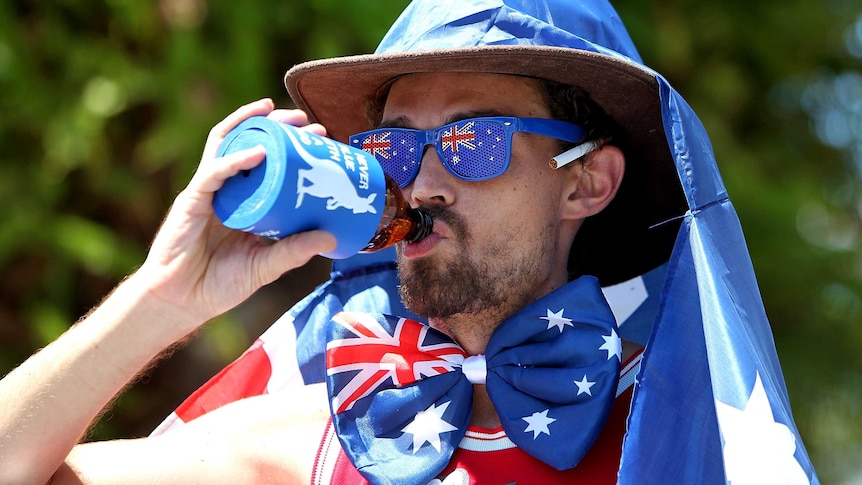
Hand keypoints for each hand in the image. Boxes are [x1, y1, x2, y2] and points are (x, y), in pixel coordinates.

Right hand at [136, 99, 335, 328]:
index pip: (266, 162)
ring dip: (249, 124)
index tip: (320, 138)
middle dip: (274, 124)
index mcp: (244, 200)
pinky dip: (235, 160)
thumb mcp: (266, 266)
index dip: (290, 145)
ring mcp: (207, 191)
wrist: (180, 302)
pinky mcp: (191, 200)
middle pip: (247, 143)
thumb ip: (293, 251)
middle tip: (305, 119)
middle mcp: (225, 189)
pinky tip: (258, 152)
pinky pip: (213, 172)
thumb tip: (330, 236)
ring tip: (273, 111)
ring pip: (225, 144)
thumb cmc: (219, 284)